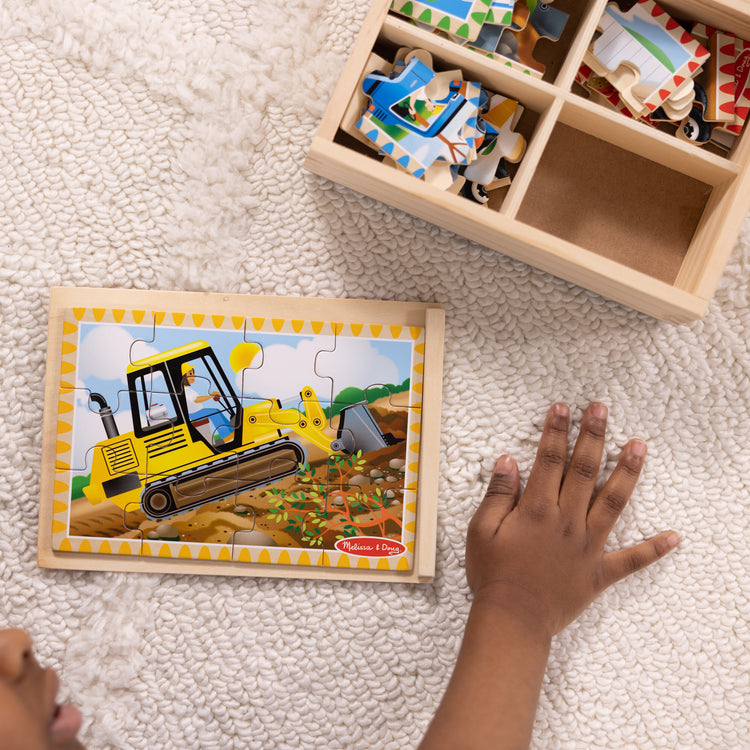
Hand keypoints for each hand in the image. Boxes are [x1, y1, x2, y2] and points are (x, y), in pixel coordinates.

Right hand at [466, 403, 678, 638]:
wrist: (512, 620)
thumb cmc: (493, 575)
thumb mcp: (481, 531)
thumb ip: (497, 494)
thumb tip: (507, 461)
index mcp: (537, 509)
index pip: (548, 459)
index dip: (556, 431)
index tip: (563, 408)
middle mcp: (567, 521)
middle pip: (584, 470)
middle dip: (593, 436)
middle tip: (601, 409)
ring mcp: (587, 545)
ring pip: (613, 502)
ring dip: (627, 472)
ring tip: (639, 445)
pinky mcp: (599, 571)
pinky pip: (632, 560)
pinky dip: (655, 549)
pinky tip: (675, 537)